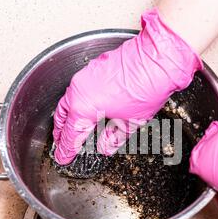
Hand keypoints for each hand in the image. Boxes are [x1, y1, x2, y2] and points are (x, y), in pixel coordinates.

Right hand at [53, 8, 201, 164]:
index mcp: (84, 108)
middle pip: (62, 117)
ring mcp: (83, 77)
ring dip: (65, 116)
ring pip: (66, 101)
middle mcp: (78, 91)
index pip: (70, 135)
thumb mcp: (130, 124)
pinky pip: (76, 89)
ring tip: (67, 127)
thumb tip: (105, 146)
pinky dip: (74, 101)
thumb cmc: (146, 89)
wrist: (157, 60)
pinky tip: (82, 106)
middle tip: (61, 144)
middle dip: (60, 133)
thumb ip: (113, 139)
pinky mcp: (91, 68)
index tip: (62, 158)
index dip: (66, 150)